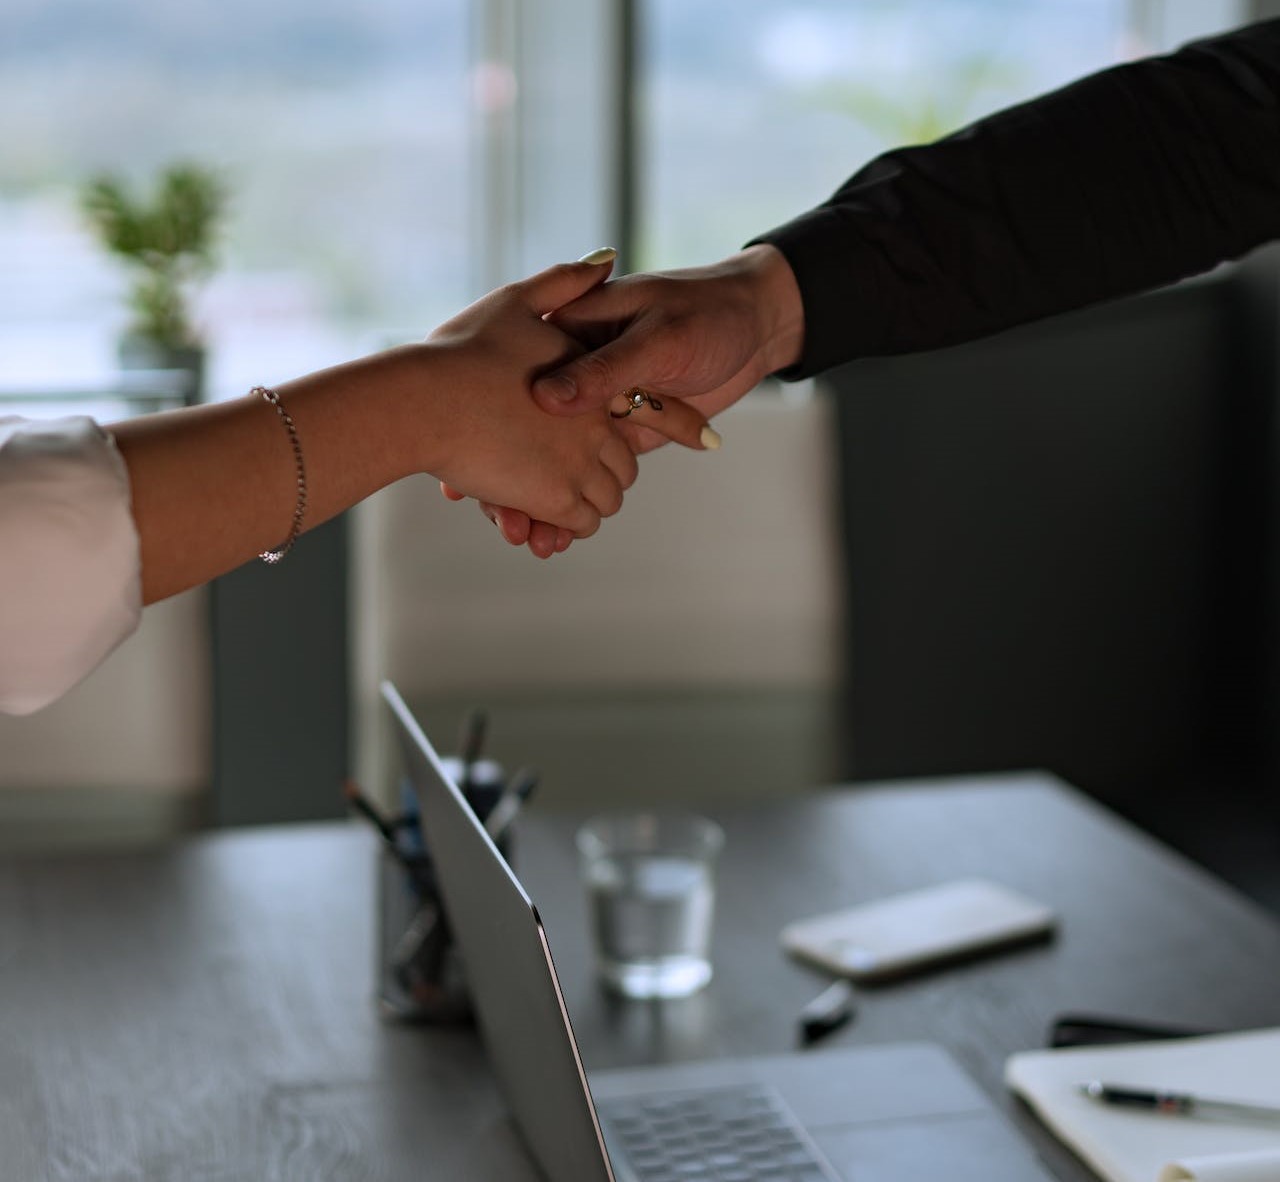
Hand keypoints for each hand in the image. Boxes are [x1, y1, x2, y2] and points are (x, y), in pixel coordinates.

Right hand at [443, 244, 804, 556]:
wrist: (750, 324)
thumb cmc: (705, 315)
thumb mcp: (654, 336)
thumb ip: (605, 367)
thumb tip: (551, 400)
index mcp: (570, 343)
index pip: (517, 396)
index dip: (486, 432)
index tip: (462, 476)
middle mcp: (574, 385)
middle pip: (526, 447)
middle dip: (512, 487)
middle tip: (500, 521)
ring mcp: (591, 417)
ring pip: (547, 472)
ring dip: (533, 509)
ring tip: (524, 539)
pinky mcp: (616, 442)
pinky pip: (580, 485)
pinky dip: (561, 516)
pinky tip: (545, 537)